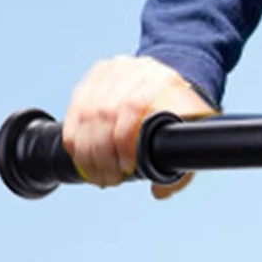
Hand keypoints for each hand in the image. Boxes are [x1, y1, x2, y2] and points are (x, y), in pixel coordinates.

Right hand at [61, 55, 216, 195]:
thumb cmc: (180, 115)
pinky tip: (79, 157)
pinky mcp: (95, 77)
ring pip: (86, 112)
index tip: (127, 167)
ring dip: (85, 150)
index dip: (124, 141)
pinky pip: (75, 109)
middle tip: (108, 179)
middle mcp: (135, 68)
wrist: (169, 87)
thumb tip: (160, 192)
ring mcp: (112, 69)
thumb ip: (178, 164)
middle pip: (105, 111)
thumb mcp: (187, 135)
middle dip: (101, 152)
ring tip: (95, 174)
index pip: (134, 106)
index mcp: (162, 78)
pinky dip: (73, 137)